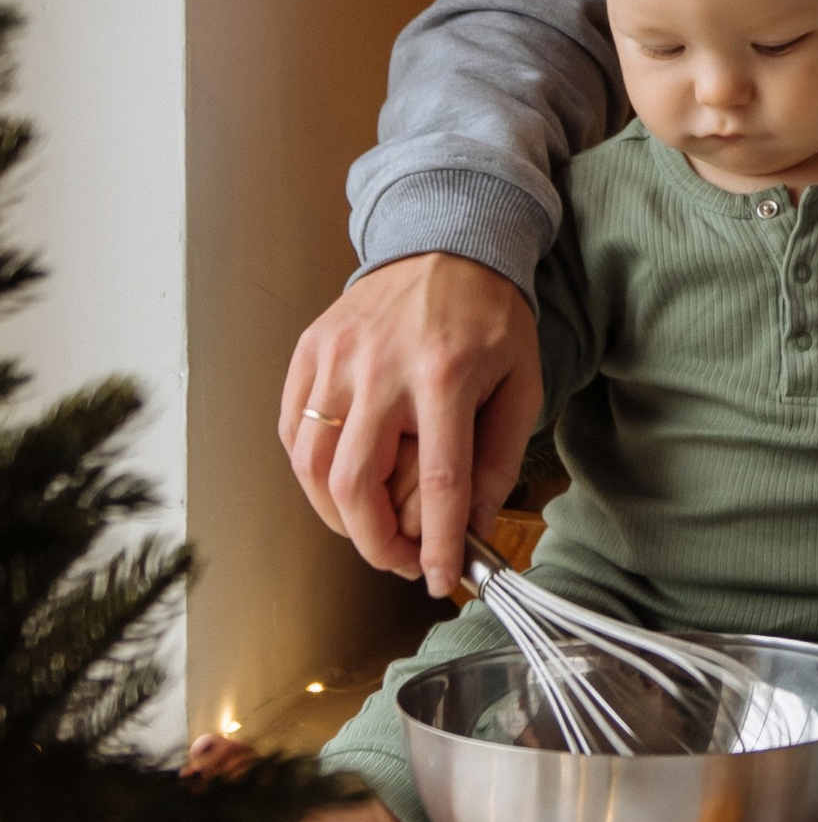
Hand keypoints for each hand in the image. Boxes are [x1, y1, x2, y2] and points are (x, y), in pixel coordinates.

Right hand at [280, 254, 543, 597]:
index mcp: (444, 376)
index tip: (442, 580)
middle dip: (375, 544)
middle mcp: (381, 369)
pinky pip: (294, 431)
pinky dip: (311, 473)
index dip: (439, 545)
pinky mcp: (309, 351)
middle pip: (356, 485)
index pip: (439, 483)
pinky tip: (339, 484)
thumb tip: (474, 527)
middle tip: (402, 561)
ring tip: (370, 529)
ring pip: (313, 466)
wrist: (446, 241)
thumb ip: (498, 458)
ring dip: (337, 517)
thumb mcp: (520, 383)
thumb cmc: (488, 315)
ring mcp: (336, 358)